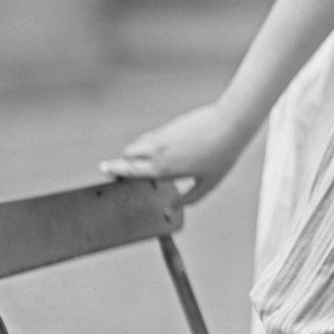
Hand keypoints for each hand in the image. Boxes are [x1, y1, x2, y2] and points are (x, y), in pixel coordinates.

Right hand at [98, 100, 248, 203]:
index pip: (129, 170)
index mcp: (163, 168)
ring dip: (134, 151)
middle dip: (122, 162)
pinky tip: (157, 149)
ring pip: (138, 142)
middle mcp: (157, 151)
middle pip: (127, 155)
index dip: (114, 170)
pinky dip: (148, 143)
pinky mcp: (169, 126)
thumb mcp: (208, 183)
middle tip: (122, 169)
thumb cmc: (222, 155)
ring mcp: (162, 136)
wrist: (229, 124)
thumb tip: (173, 209)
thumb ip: (189, 198)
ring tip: (140, 160)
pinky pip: (150, 135)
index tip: (105, 169)